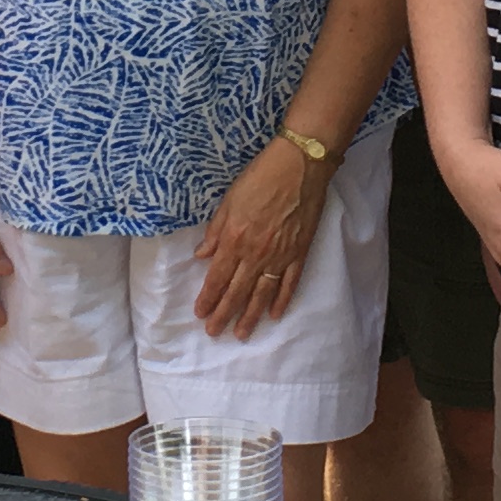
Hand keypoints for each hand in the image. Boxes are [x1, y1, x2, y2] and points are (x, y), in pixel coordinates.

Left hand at [193, 139, 322, 339]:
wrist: (299, 166)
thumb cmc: (260, 177)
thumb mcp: (229, 200)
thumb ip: (216, 231)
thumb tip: (202, 255)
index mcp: (235, 239)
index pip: (217, 277)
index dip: (208, 298)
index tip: (200, 314)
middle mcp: (255, 254)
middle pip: (237, 291)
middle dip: (224, 314)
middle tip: (214, 333)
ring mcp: (279, 256)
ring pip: (262, 294)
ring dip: (250, 316)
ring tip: (242, 334)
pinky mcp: (299, 253)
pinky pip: (289, 283)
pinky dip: (282, 300)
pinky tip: (274, 315)